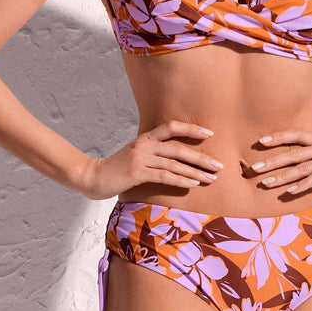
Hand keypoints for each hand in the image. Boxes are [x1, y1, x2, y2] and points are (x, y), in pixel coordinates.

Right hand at [79, 120, 223, 199]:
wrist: (93, 177)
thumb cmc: (117, 169)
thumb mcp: (135, 156)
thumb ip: (153, 154)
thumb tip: (176, 161)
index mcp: (145, 138)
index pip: (172, 127)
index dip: (192, 128)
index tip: (210, 133)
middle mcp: (145, 145)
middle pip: (179, 148)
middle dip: (201, 157)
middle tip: (219, 165)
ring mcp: (141, 158)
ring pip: (175, 163)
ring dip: (196, 171)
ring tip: (211, 178)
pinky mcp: (137, 173)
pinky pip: (165, 175)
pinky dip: (181, 179)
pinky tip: (194, 184)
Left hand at [246, 130, 311, 194]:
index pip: (297, 135)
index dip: (278, 137)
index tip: (260, 141)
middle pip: (293, 153)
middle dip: (272, 161)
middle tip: (254, 168)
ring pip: (301, 167)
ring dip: (282, 176)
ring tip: (265, 183)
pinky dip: (302, 185)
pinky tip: (290, 192)